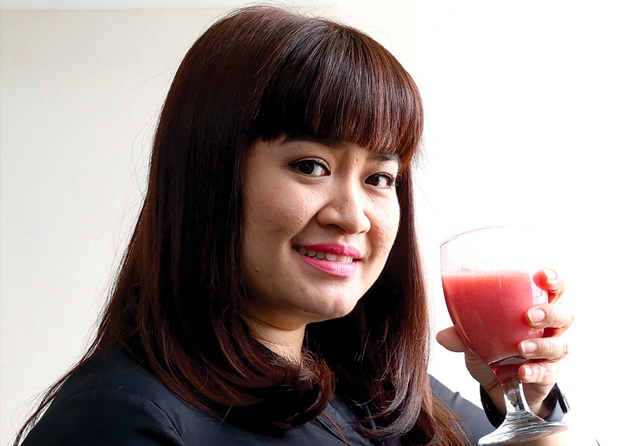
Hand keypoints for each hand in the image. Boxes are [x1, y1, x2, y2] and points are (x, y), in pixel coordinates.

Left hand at [436, 268, 573, 415]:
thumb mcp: (475, 337)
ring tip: (521, 347)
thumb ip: (461, 333)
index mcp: (535, 307)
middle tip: (530, 316)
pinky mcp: (548, 375)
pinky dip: (535, 371)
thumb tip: (442, 336)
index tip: (542, 275)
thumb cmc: (494, 348)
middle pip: (565, 314)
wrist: (500, 386)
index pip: (554, 289)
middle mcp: (549, 329)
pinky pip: (547, 372)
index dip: (553, 280)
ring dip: (541, 345)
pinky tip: (522, 372)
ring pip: (560, 345)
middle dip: (551, 313)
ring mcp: (551, 353)